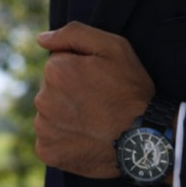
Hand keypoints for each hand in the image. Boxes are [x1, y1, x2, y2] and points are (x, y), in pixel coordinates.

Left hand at [34, 21, 155, 177]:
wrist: (144, 138)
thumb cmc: (131, 89)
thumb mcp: (113, 47)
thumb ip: (73, 34)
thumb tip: (41, 39)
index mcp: (55, 71)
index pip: (58, 62)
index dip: (80, 68)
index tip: (99, 80)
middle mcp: (43, 100)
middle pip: (52, 88)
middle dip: (70, 91)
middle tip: (98, 101)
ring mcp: (44, 129)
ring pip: (51, 113)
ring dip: (66, 114)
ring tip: (94, 120)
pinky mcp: (47, 152)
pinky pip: (50, 138)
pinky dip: (64, 138)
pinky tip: (86, 137)